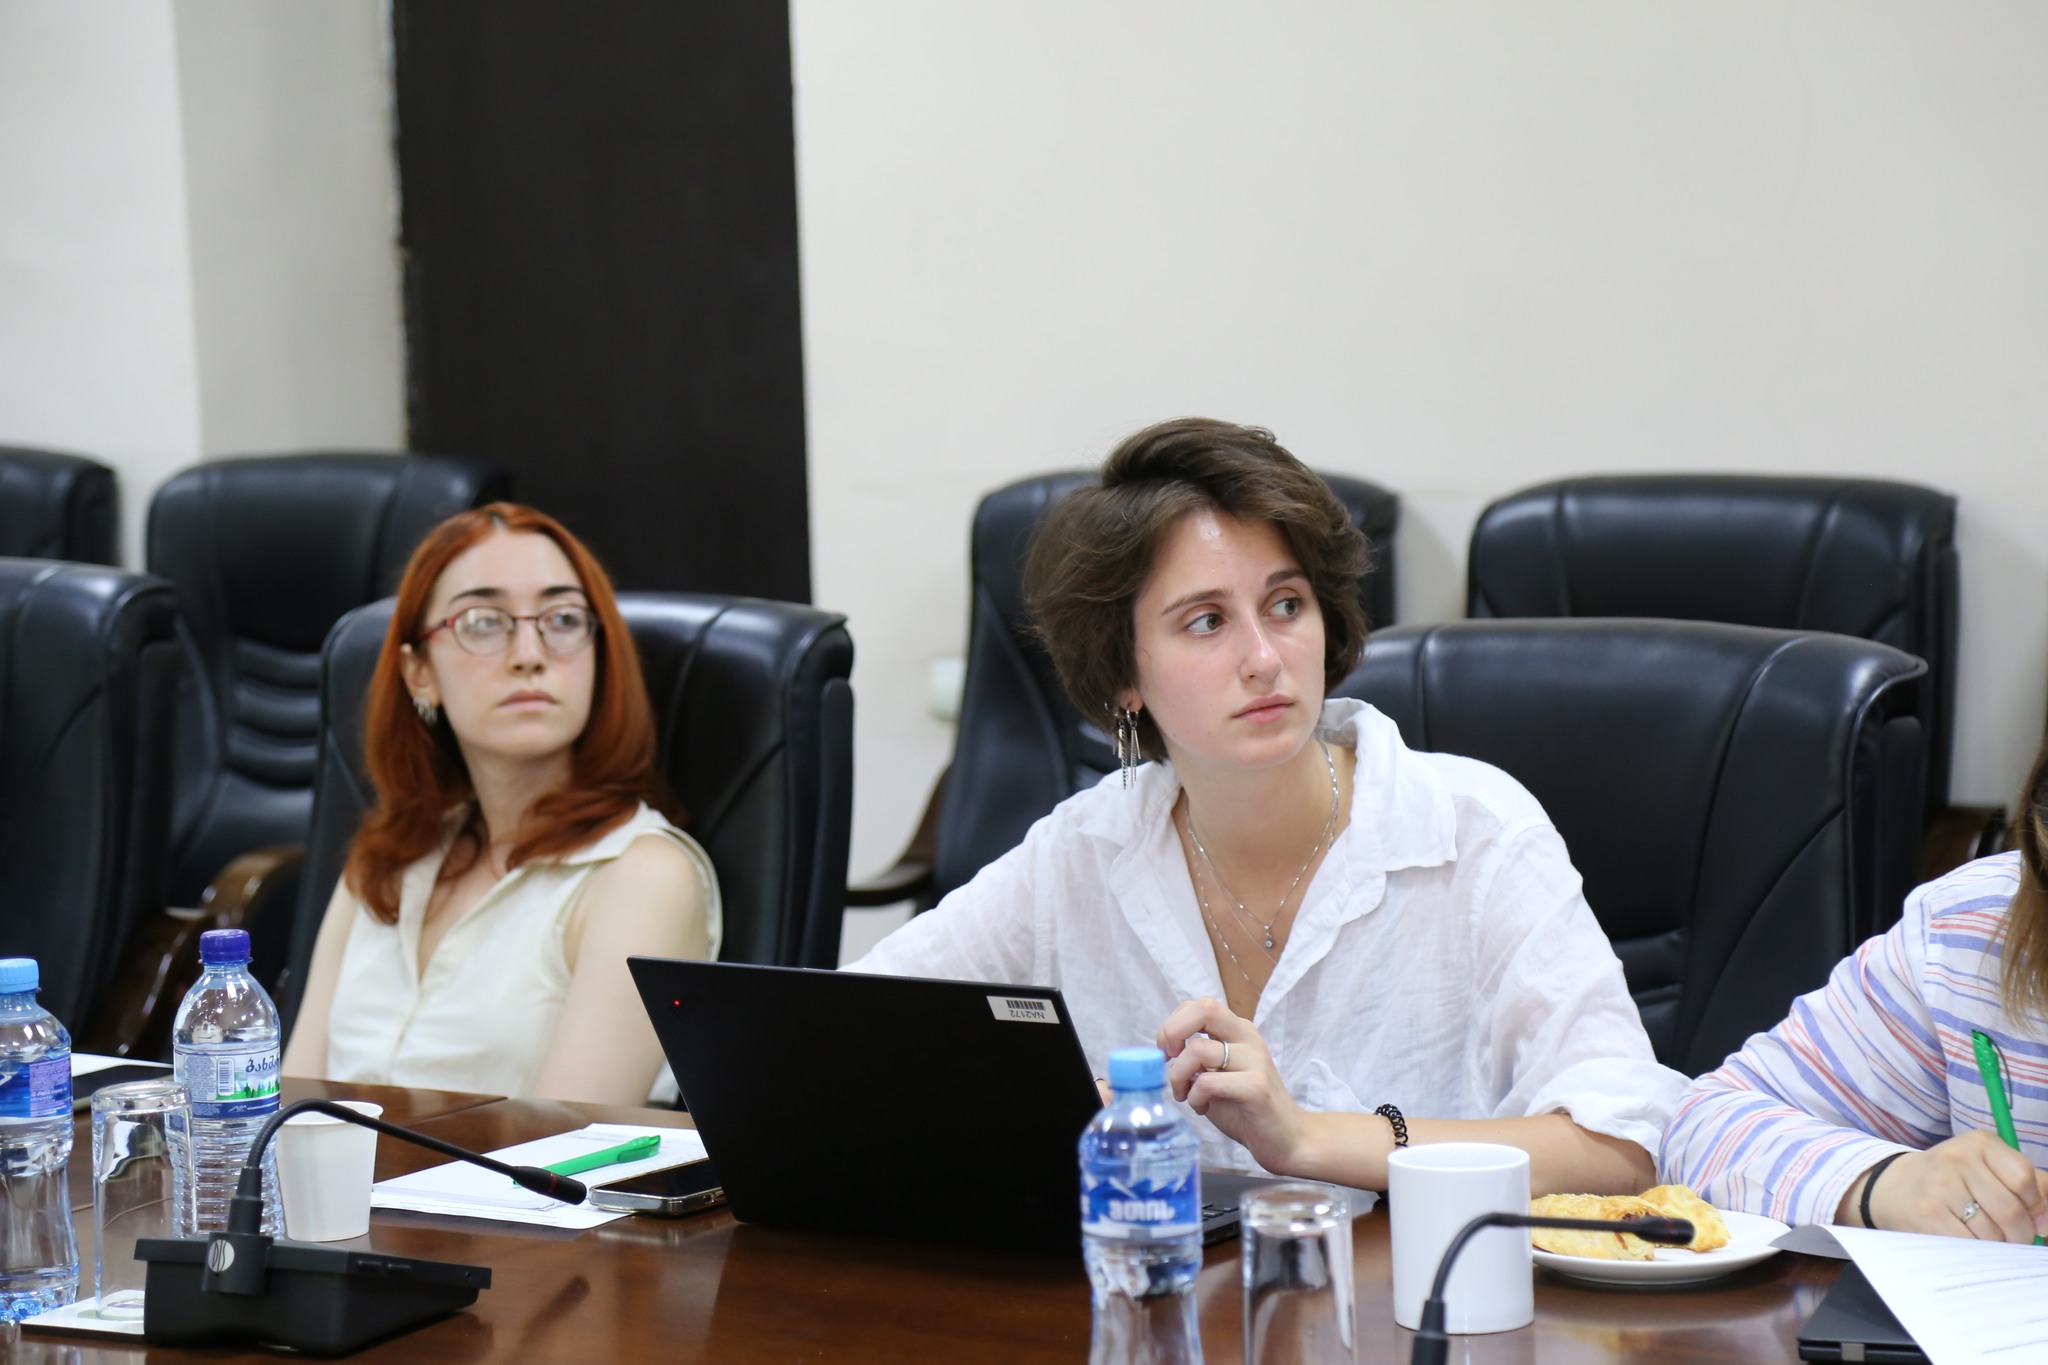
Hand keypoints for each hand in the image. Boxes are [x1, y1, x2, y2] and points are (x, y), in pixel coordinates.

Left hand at [1155, 997, 1309, 1172]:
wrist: (1284, 1138)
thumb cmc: (1245, 1107)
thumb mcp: (1217, 1074)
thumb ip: (1197, 1058)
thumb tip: (1165, 1050)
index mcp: (1238, 1031)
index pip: (1198, 1005)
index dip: (1173, 1024)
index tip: (1167, 1052)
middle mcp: (1248, 1039)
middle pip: (1205, 1008)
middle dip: (1173, 1031)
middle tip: (1169, 1059)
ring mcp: (1255, 1061)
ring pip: (1198, 1050)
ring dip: (1179, 1077)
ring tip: (1185, 1095)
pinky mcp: (1256, 1087)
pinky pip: (1208, 1082)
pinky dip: (1195, 1097)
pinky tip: (1202, 1108)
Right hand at [1861, 1132, 2047, 1241]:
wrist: (1894, 1188)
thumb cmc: (1953, 1181)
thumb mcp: (1988, 1168)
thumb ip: (2029, 1184)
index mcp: (1980, 1143)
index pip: (2024, 1178)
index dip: (2035, 1204)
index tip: (2031, 1215)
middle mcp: (1958, 1158)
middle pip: (2012, 1210)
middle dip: (2020, 1234)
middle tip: (2011, 1236)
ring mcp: (1940, 1186)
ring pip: (1993, 1233)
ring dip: (1996, 1244)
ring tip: (1981, 1234)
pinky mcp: (1928, 1214)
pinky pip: (1971, 1245)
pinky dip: (1976, 1250)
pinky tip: (1966, 1239)